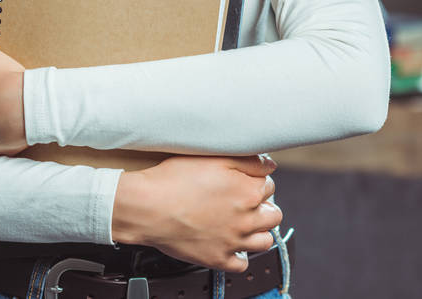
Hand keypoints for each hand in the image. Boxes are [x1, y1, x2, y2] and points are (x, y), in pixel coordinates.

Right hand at [111, 154, 280, 271]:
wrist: (147, 207)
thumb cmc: (174, 180)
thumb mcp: (213, 157)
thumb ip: (248, 161)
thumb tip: (270, 167)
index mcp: (248, 192)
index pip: (269, 185)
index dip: (254, 181)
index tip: (242, 181)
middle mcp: (246, 219)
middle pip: (273, 214)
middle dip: (263, 207)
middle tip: (244, 202)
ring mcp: (234, 241)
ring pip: (264, 240)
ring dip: (258, 231)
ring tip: (242, 223)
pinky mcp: (219, 259)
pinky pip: (242, 263)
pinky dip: (240, 255)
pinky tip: (229, 243)